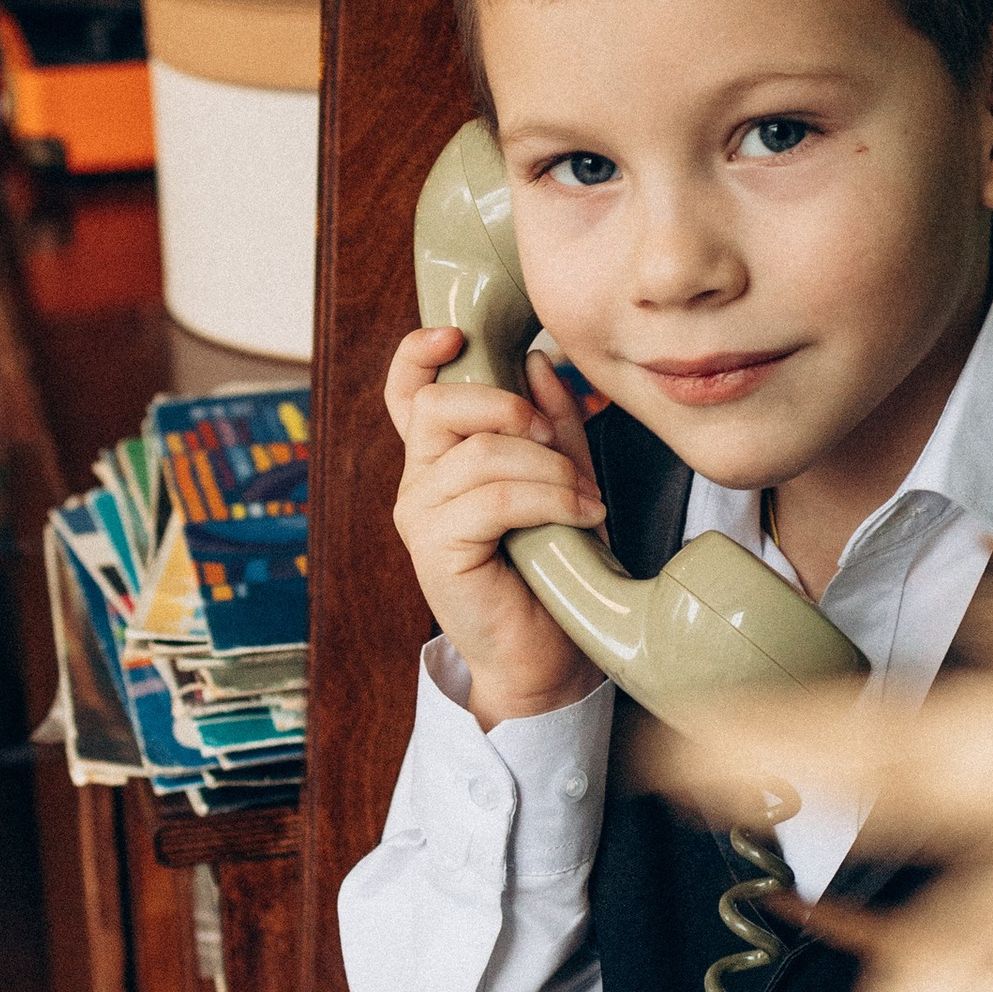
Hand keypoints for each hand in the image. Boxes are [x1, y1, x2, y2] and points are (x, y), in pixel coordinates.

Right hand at [385, 324, 607, 726]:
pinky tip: (582, 516)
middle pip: (440, 406)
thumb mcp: (562, 478)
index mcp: (441, 461)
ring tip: (586, 499)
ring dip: (549, 469)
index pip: (406, 392)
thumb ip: (552, 424)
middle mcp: (418, 483)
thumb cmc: (556, 568)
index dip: (419, 354)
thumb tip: (538, 360)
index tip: (458, 335)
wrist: (550, 656)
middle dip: (509, 409)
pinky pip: (492, 499)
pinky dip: (548, 498)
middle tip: (556, 443)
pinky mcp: (435, 550)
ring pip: (481, 454)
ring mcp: (419, 516)